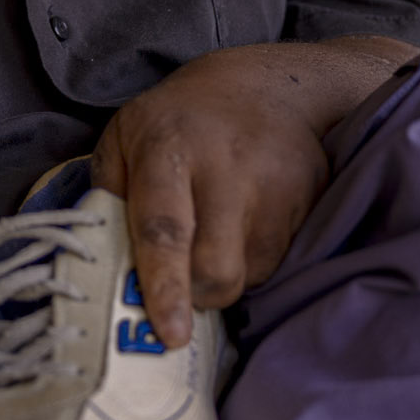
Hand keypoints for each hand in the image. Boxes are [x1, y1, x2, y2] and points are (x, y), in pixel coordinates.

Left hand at [91, 35, 419, 347]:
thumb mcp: (124, 138)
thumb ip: (109, 196)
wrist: (266, 86)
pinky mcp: (313, 195)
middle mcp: (227, 165)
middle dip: (197, 295)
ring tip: (217, 234)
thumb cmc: (178, 120)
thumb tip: (106, 264)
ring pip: (253, 272)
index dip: (165, 285)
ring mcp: (277, 181)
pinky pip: (283, 258)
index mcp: (168, 148)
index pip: (165, 228)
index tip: (170, 333)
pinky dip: (259, 259)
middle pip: (218, 268)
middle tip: (183, 281)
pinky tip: (248, 224)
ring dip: (230, 274)